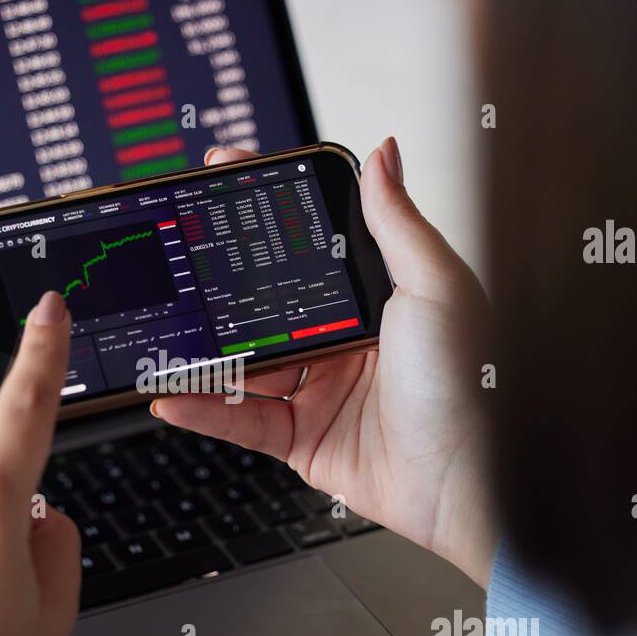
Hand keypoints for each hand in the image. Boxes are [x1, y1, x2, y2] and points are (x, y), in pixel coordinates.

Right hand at [155, 141, 496, 585]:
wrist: (468, 482)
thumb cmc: (471, 383)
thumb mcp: (436, 285)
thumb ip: (397, 221)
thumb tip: (382, 153)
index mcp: (378, 299)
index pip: (311, 244)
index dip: (266, 212)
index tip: (226, 178)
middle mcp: (346, 342)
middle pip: (268, 304)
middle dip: (220, 282)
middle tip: (177, 252)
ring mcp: (322, 391)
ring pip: (247, 363)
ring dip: (204, 351)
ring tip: (165, 329)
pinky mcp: (304, 440)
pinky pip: (243, 420)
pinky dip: (204, 409)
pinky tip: (172, 392)